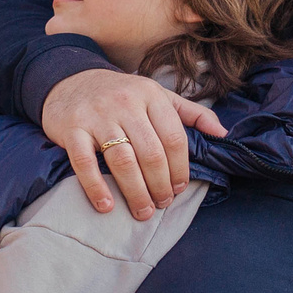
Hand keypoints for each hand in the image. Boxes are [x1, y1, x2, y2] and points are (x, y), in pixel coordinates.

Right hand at [40, 69, 226, 219]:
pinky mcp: (71, 129)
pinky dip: (96, 188)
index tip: (179, 188)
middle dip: (160, 185)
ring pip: (123, 161)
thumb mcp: (157, 95)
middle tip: (162, 204)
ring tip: (143, 211)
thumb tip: (223, 133)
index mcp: (151, 95)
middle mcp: (125, 103)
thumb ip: (191, 113)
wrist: (69, 80)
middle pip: (151, 153)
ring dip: (136, 192)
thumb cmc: (121, 94)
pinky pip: (85, 163)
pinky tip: (106, 206)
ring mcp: (97, 116)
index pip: (174, 138)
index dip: (180, 169)